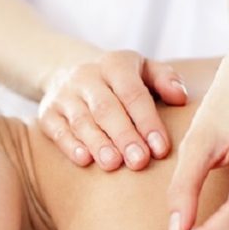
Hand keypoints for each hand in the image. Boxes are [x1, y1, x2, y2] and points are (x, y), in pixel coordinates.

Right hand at [38, 50, 187, 170]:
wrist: (67, 71)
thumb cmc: (117, 80)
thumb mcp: (142, 69)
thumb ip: (164, 79)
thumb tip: (181, 98)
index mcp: (115, 64)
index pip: (133, 94)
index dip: (147, 122)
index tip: (160, 149)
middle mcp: (86, 76)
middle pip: (106, 108)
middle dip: (123, 136)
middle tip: (139, 162)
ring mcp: (64, 95)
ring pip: (81, 120)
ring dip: (98, 143)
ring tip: (113, 165)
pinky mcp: (47, 112)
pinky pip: (57, 130)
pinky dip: (70, 145)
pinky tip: (84, 160)